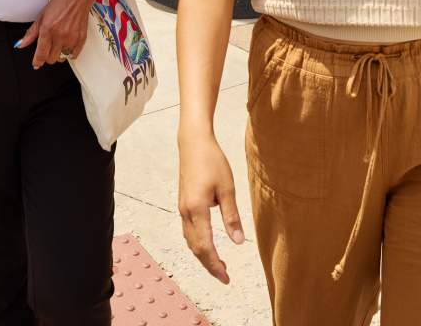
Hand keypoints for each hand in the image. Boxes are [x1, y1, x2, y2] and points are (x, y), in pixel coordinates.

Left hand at [16, 0, 92, 68]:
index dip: (37, 62)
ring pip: (62, 58)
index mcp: (47, 30)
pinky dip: (69, 53)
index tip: (36, 63)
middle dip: (47, 56)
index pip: (40, 55)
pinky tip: (67, 45)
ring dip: (58, 54)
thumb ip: (31, 33)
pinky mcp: (81, 39)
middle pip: (51, 59)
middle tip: (48, 48)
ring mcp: (71, 38)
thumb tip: (21, 44)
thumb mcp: (41, 16)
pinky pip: (74, 55)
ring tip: (58, 44)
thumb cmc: (60, 3)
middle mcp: (59, 36)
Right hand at [178, 133, 244, 283]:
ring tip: (218, 263)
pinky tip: (208, 243)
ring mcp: (182, 207)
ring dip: (203, 254)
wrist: (193, 142)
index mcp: (197, 209)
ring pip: (190, 240)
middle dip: (209, 264)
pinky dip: (198, 242)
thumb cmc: (212, 161)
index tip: (226, 278)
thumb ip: (231, 216)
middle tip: (224, 276)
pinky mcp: (183, 202)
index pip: (205, 246)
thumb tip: (238, 241)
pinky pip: (188, 230)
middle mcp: (186, 211)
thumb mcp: (227, 188)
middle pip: (195, 247)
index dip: (215, 265)